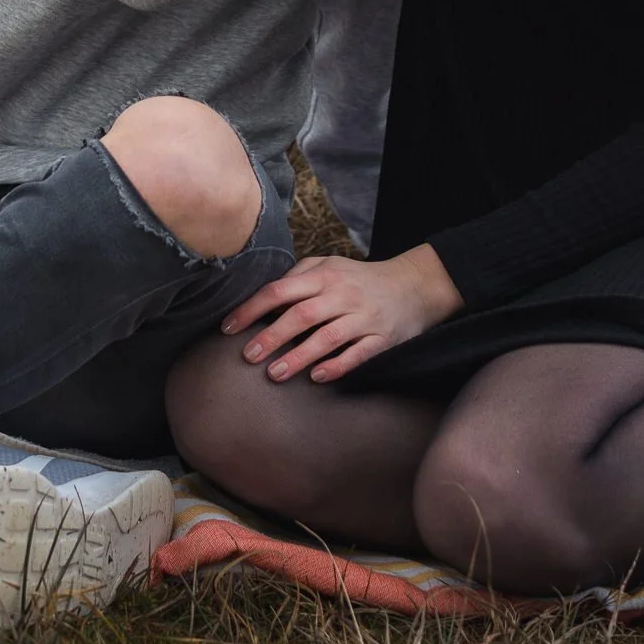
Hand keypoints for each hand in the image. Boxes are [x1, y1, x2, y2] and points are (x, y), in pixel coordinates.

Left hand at [221, 244, 463, 383]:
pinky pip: (358, 354)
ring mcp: (363, 317)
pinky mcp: (382, 338)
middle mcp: (342, 294)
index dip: (252, 309)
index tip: (229, 328)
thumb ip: (299, 275)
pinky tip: (317, 377)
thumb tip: (265, 294)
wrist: (413, 285)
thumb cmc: (361, 278)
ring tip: (275, 374)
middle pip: (301, 315)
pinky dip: (337, 366)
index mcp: (325, 276)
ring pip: (327, 338)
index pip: (280, 290)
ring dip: (299, 357)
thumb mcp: (331, 266)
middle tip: (247, 356)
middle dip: (271, 336)